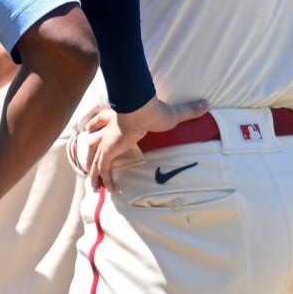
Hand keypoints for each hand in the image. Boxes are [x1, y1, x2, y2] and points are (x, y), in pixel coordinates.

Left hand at [76, 97, 208, 191]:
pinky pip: (102, 168)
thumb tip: (205, 104)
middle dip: (90, 149)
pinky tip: (108, 189)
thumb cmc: (154, 110)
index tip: (91, 128)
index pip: (102, 118)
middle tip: (86, 159)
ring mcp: (107, 141)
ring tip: (93, 183)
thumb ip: (188, 110)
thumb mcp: (173, 113)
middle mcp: (108, 129)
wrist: (141, 110)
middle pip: (93, 139)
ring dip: (94, 170)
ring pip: (95, 157)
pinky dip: (104, 178)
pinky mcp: (108, 151)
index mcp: (118, 116)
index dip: (96, 123)